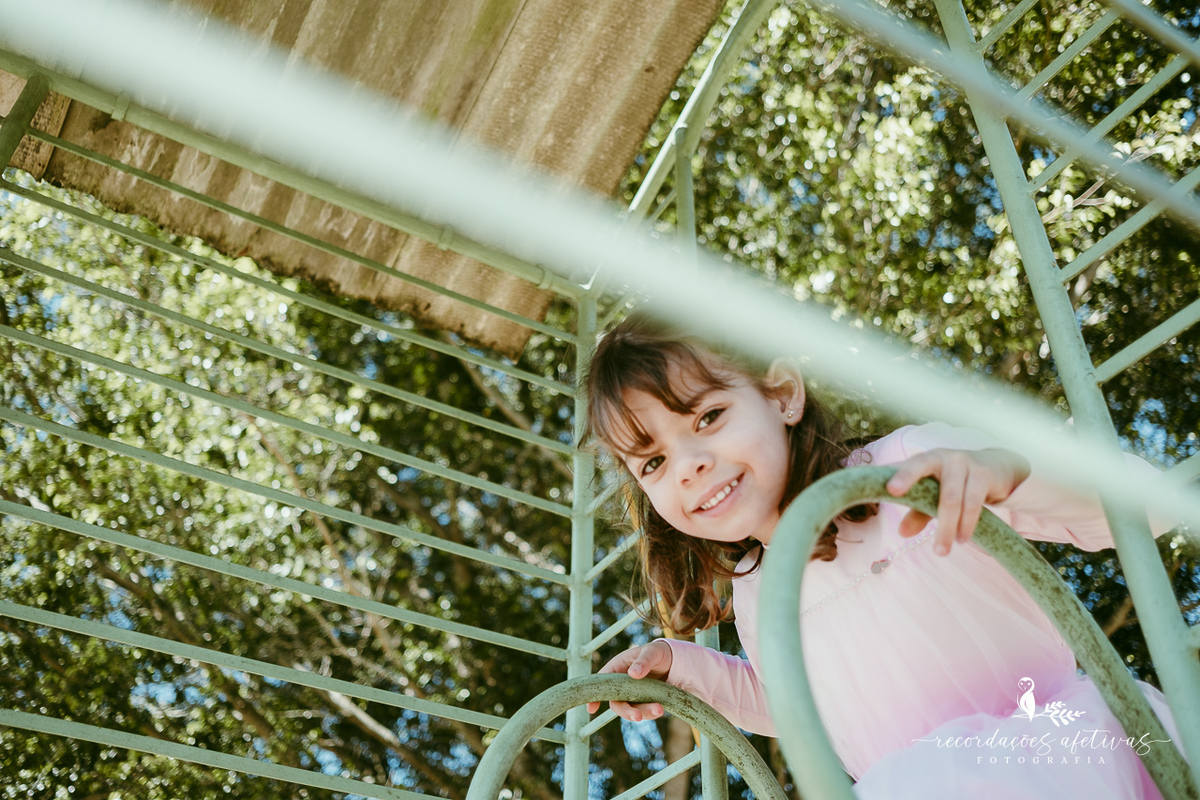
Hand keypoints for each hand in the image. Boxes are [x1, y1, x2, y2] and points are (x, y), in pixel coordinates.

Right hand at [585, 641, 672, 721]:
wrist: (673, 662)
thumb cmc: (657, 652)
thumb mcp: (652, 652)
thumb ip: (643, 661)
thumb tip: (633, 673)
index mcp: (617, 668)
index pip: (602, 682)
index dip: (595, 695)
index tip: (591, 709)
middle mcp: (621, 684)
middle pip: (616, 702)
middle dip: (626, 711)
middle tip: (638, 717)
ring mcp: (631, 694)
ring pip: (631, 709)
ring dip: (643, 713)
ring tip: (659, 710)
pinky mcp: (642, 702)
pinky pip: (643, 711)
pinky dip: (650, 713)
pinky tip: (660, 710)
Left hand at [885, 448, 1029, 555]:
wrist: (996, 466)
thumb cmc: (955, 480)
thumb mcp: (935, 493)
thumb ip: (918, 510)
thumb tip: (902, 532)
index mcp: (926, 459)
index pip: (910, 465)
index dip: (901, 475)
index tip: (891, 490)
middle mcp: (944, 458)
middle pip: (933, 488)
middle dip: (922, 512)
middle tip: (925, 542)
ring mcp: (965, 463)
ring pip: (952, 499)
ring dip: (947, 528)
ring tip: (942, 551)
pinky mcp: (984, 474)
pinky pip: (973, 502)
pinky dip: (967, 523)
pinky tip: (962, 538)